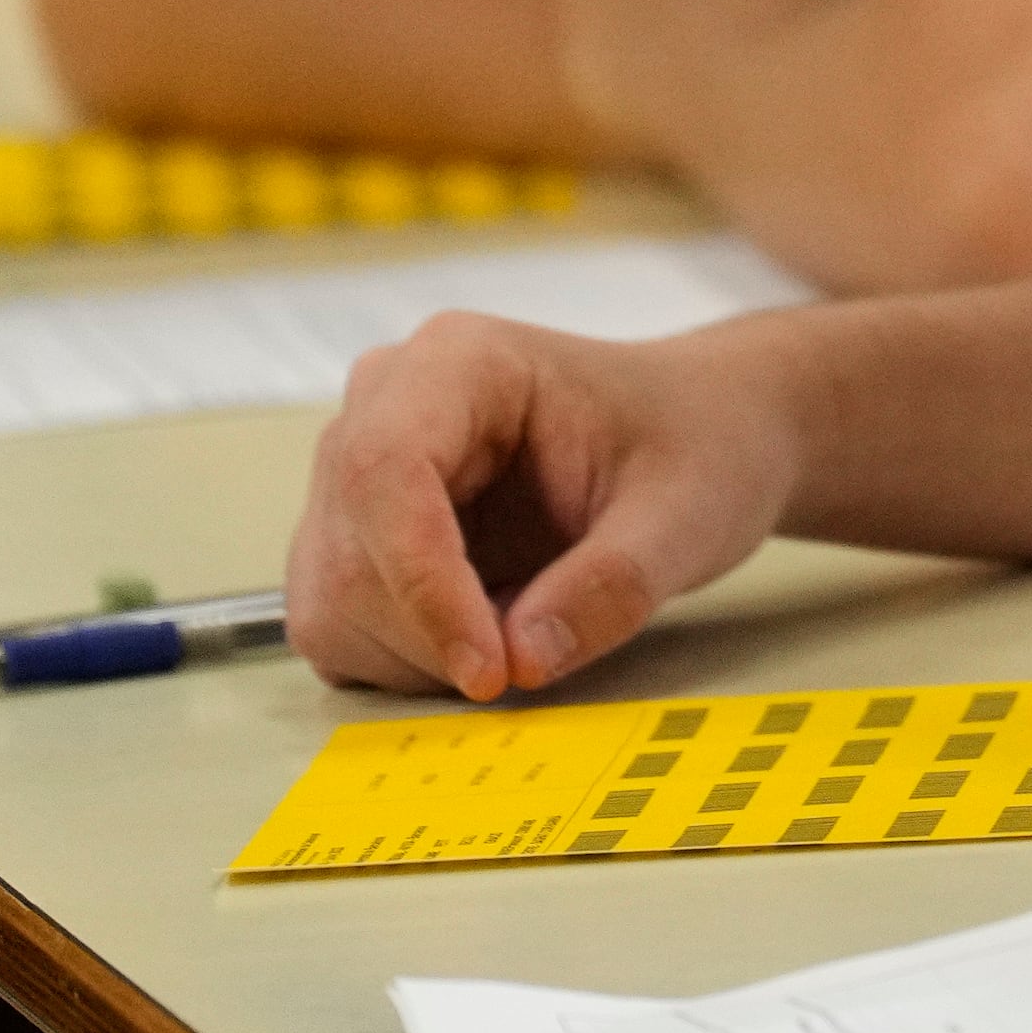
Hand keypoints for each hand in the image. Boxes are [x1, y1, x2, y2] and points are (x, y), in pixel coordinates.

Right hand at [287, 310, 807, 696]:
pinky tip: (488, 635)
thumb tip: (521, 662)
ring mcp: (361, 472)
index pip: (384, 469)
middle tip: (532, 661)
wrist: (701, 436)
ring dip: (417, 657)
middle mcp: (388, 404)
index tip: (491, 669)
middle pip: (347, 550)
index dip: (421, 581)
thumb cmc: (697, 445)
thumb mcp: (687, 514)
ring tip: (525, 634)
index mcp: (460, 363)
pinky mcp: (360, 537)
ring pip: (330, 600)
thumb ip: (612, 585)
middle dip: (430, 637)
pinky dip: (405, 662)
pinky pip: (338, 626)